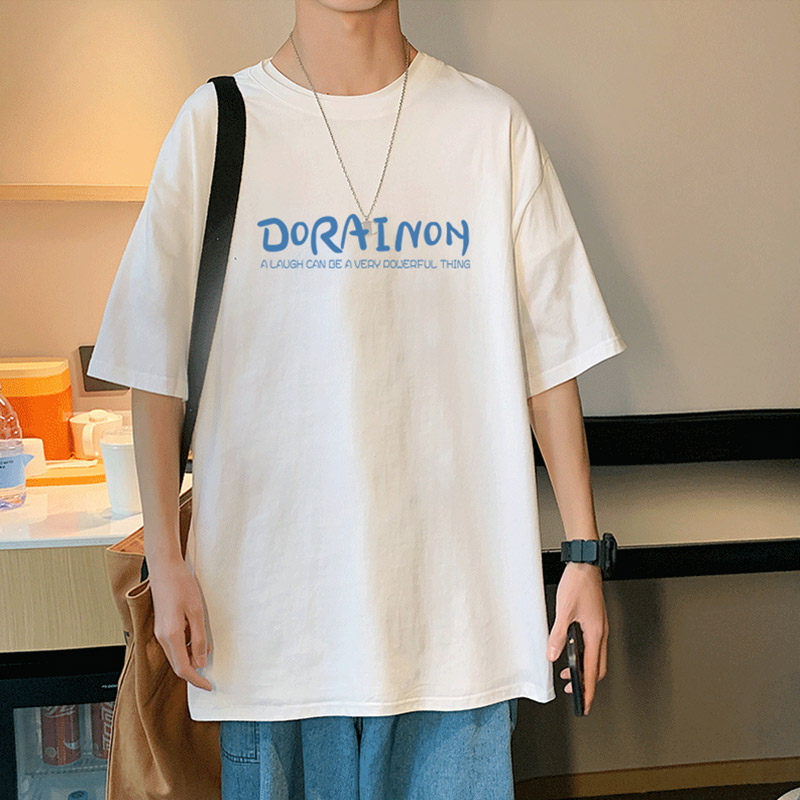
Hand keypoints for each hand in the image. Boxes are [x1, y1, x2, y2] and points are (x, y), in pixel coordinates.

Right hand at [149, 557, 212, 691]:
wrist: (164, 568)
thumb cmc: (181, 585)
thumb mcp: (196, 612)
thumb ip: (199, 638)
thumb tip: (202, 661)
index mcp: (171, 636)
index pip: (183, 668)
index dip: (196, 680)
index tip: (209, 686)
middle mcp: (162, 637)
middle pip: (177, 664)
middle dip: (194, 671)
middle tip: (210, 671)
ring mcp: (159, 632)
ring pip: (176, 655)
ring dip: (191, 657)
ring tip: (207, 648)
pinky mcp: (161, 626)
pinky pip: (174, 644)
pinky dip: (186, 647)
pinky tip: (197, 636)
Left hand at [546, 561, 607, 714]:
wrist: (586, 564)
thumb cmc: (578, 583)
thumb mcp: (564, 611)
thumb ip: (558, 635)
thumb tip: (553, 654)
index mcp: (596, 634)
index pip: (592, 671)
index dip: (588, 690)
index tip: (584, 704)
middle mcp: (601, 633)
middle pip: (598, 667)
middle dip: (587, 682)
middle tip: (573, 691)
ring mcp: (600, 627)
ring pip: (596, 656)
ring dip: (584, 667)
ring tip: (568, 673)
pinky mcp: (596, 620)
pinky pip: (593, 645)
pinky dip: (584, 654)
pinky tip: (572, 651)